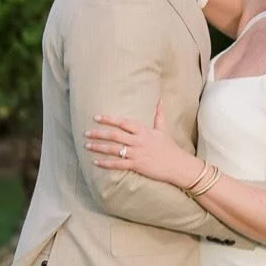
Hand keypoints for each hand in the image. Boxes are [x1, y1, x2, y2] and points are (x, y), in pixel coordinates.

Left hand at [85, 101, 203, 187]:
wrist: (178, 165)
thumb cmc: (170, 147)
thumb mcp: (163, 130)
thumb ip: (159, 115)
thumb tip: (160, 100)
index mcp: (144, 131)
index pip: (123, 123)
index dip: (108, 119)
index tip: (96, 117)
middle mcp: (138, 141)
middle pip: (114, 135)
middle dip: (99, 133)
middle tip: (86, 133)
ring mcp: (137, 154)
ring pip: (114, 149)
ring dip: (99, 147)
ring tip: (87, 146)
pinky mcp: (137, 165)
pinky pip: (118, 164)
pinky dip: (106, 163)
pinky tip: (96, 162)